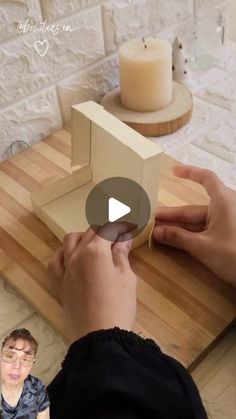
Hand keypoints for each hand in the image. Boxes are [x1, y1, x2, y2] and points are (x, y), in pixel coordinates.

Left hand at [48, 224, 136, 342]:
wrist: (99, 337)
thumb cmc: (118, 306)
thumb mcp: (126, 278)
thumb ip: (121, 255)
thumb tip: (123, 239)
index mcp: (95, 251)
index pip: (108, 229)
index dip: (121, 225)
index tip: (131, 227)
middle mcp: (77, 255)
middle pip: (91, 231)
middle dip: (107, 229)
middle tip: (121, 235)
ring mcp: (66, 268)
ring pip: (71, 240)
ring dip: (85, 236)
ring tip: (98, 243)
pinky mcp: (60, 282)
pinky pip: (56, 261)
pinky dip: (65, 253)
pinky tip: (73, 256)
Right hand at [153, 164, 235, 286]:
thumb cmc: (234, 256)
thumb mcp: (203, 246)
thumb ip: (178, 238)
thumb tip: (156, 232)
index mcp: (223, 202)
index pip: (206, 179)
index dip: (190, 173)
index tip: (173, 171)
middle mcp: (225, 209)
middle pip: (193, 208)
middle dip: (172, 215)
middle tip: (150, 218)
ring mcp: (226, 224)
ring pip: (197, 222)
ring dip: (177, 227)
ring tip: (155, 230)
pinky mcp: (226, 237)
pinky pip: (203, 231)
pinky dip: (188, 235)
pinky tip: (172, 239)